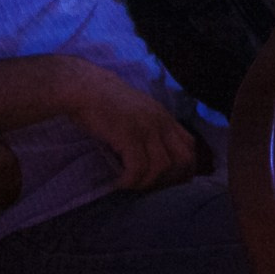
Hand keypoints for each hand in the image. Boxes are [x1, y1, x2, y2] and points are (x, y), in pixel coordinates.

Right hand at [55, 58, 198, 189]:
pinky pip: (139, 168)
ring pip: (163, 167)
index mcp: (165, 117)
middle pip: (183, 160)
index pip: (190, 147)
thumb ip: (151, 130)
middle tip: (147, 186)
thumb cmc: (105, 104)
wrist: (84, 87)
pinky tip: (118, 183)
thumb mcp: (138, 114)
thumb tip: (154, 159)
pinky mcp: (129, 134)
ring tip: (130, 184)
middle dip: (169, 180)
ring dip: (147, 183)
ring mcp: (147, 127)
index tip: (164, 182)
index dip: (183, 169)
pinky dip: (130, 181)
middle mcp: (161, 122)